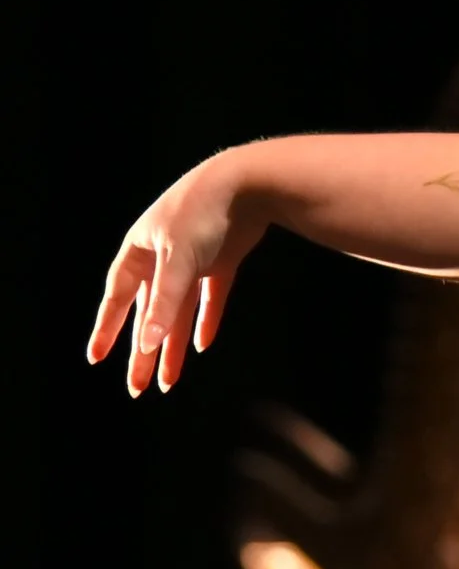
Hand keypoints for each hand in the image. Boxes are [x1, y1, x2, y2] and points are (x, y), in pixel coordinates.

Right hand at [87, 152, 267, 395]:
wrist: (251, 182)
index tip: (96, 357)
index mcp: (139, 250)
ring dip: (174, 344)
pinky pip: (209, 297)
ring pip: (179, 310)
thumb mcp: (178, 260)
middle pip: (149, 312)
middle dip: (143, 350)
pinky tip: (203, 345)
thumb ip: (164, 303)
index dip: (107, 328)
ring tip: (168, 380)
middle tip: (136, 386)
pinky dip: (206, 319)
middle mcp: (162, 255)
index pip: (117, 296)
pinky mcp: (223, 258)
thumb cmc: (203, 214)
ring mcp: (194, 257)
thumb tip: (146, 344)